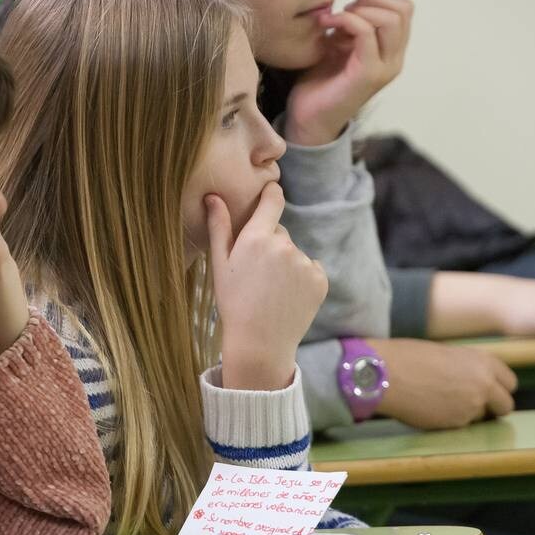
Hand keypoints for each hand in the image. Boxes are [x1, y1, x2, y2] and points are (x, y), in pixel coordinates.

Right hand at [207, 183, 328, 389]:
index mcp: (257, 238)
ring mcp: (305, 263)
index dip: (272, 194)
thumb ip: (219, 227)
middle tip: (257, 274)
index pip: (273, 200)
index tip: (272, 191)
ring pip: (295, 253)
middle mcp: (284, 245)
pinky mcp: (320, 279)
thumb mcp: (220, 265)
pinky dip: (302, 279)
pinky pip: (310, 269)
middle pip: (280, 232)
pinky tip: (287, 297)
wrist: (260, 343)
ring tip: (271, 291)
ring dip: (286, 264)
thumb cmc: (233, 303)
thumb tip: (214, 196)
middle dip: (270, 245)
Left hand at [285, 0, 411, 145]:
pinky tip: (328, 25)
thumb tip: (352, 3)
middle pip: (403, 10)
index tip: (348, 9)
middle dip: (369, 1)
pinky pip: (366, 33)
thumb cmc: (321, 82)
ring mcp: (385, 68)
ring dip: (360, 10)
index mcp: (391, 52)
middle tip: (342, 13)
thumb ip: (352, 26)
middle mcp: (394, 60)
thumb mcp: (339, 45)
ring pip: (391, 19)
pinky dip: (346, 20)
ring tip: (335, 21)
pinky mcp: (368, 74)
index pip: (404, 9)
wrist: (308, 118)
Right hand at [373, 337, 516, 429]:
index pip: (510, 382)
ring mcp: (472, 406)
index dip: (498, 388)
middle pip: (506, 405)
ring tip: (443, 404)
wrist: (387, 374)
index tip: (488, 391)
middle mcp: (484, 384)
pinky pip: (461, 426)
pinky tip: (431, 409)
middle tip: (473, 404)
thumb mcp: (447, 354)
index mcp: (483, 361)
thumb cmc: (409, 357)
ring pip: (482, 418)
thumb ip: (466, 368)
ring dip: (468, 414)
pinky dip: (450, 420)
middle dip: (493, 407)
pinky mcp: (456, 424)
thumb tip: (470, 381)